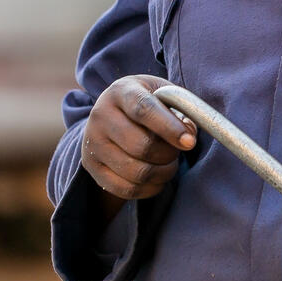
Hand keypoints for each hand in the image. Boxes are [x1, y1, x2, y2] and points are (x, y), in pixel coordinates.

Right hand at [80, 75, 195, 218]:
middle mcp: (101, 116)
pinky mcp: (92, 167)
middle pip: (140, 145)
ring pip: (135, 171)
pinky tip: (159, 179)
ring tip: (170, 164)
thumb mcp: (162, 93)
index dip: (169, 128)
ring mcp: (92, 143)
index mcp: (121, 91)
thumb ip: (179, 109)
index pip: (144, 110)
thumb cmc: (146, 101)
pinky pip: (125, 189)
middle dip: (168, 153)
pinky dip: (149, 189)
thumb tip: (189, 137)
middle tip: (179, 150)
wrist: (111, 113)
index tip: (190, 142)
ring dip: (162, 173)